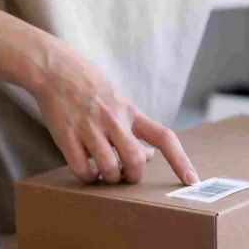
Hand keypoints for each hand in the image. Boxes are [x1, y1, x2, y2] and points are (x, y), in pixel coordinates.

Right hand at [30, 43, 198, 185]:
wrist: (56, 69)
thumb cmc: (92, 87)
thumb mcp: (121, 102)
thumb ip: (136, 128)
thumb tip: (149, 155)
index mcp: (131, 112)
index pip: (164, 137)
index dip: (180, 160)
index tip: (192, 179)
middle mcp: (114, 120)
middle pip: (135, 160)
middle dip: (133, 176)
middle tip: (125, 175)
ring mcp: (90, 128)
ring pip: (109, 168)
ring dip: (109, 179)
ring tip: (104, 174)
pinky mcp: (67, 136)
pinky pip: (82, 170)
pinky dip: (88, 178)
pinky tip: (88, 172)